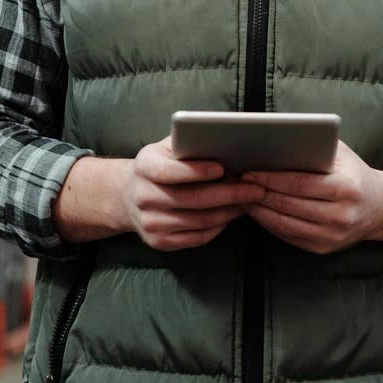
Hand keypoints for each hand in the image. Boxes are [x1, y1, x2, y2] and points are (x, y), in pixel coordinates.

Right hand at [121, 137, 265, 252]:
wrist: (128, 195)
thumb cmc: (160, 165)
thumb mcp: (167, 148)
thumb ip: (189, 143)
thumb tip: (224, 141)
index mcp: (144, 167)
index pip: (169, 171)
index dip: (197, 171)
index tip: (223, 168)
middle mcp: (143, 196)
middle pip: (192, 199)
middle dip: (229, 194)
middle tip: (254, 189)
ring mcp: (150, 223)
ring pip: (199, 220)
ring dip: (228, 212)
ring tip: (248, 201)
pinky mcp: (159, 241)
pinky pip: (197, 238)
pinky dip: (218, 227)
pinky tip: (230, 215)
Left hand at [241, 142, 382, 254]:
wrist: (381, 208)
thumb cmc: (354, 173)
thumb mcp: (341, 154)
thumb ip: (314, 146)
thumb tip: (274, 139)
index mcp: (346, 188)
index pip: (299, 184)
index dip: (270, 178)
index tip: (247, 171)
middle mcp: (341, 216)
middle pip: (288, 204)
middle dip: (258, 193)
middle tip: (236, 182)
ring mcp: (332, 236)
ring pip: (284, 223)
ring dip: (258, 210)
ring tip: (240, 195)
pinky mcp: (323, 249)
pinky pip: (288, 235)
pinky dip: (268, 222)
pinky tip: (256, 210)